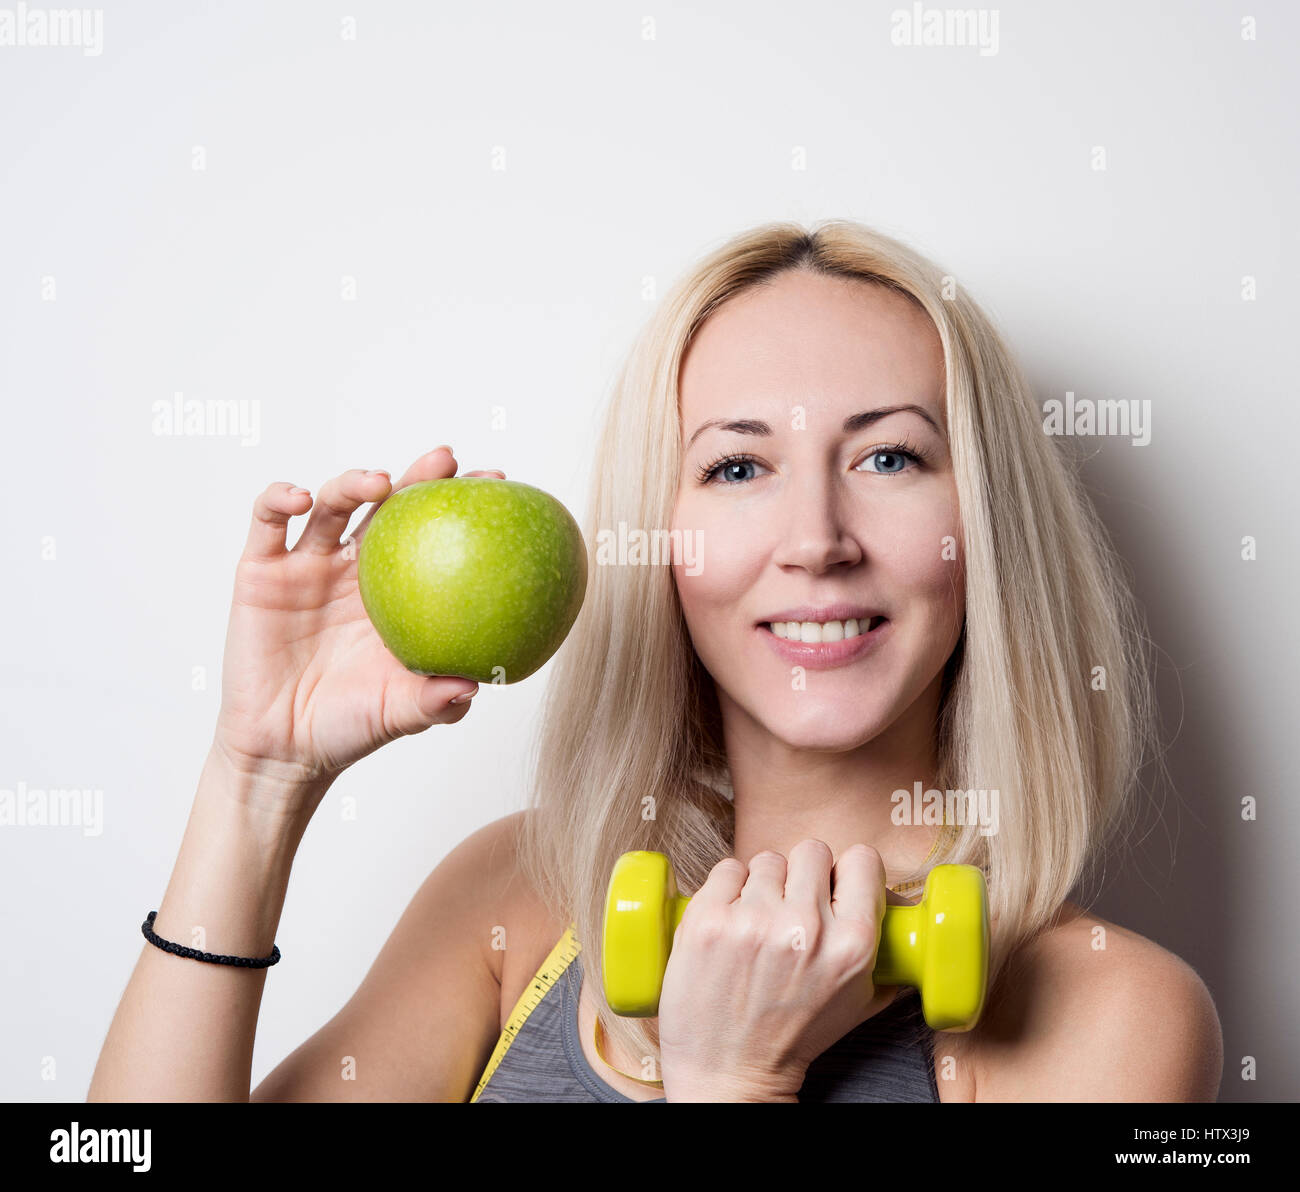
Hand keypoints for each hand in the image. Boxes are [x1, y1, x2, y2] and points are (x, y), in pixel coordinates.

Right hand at [211, 447, 506, 808]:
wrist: (283, 750)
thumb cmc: (350, 727)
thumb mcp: (402, 713)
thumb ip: (437, 701)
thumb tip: (476, 687)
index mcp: (397, 592)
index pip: (433, 535)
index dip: (460, 507)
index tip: (495, 487)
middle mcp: (356, 569)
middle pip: (389, 506)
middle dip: (419, 476)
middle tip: (445, 460)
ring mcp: (309, 565)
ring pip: (333, 502)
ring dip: (355, 481)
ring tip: (379, 482)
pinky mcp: (262, 571)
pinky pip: (268, 522)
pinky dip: (280, 499)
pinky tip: (300, 497)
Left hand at [656, 840, 897, 1101]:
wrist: (730, 1074)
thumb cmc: (793, 1037)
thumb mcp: (857, 1001)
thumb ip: (883, 953)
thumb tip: (900, 906)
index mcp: (851, 945)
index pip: (862, 859)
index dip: (846, 871)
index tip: (834, 884)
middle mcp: (805, 927)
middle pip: (811, 851)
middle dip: (802, 875)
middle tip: (790, 906)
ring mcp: (752, 921)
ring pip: (766, 860)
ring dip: (763, 885)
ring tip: (757, 924)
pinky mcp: (707, 919)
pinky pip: (726, 869)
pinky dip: (727, 890)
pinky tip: (730, 922)